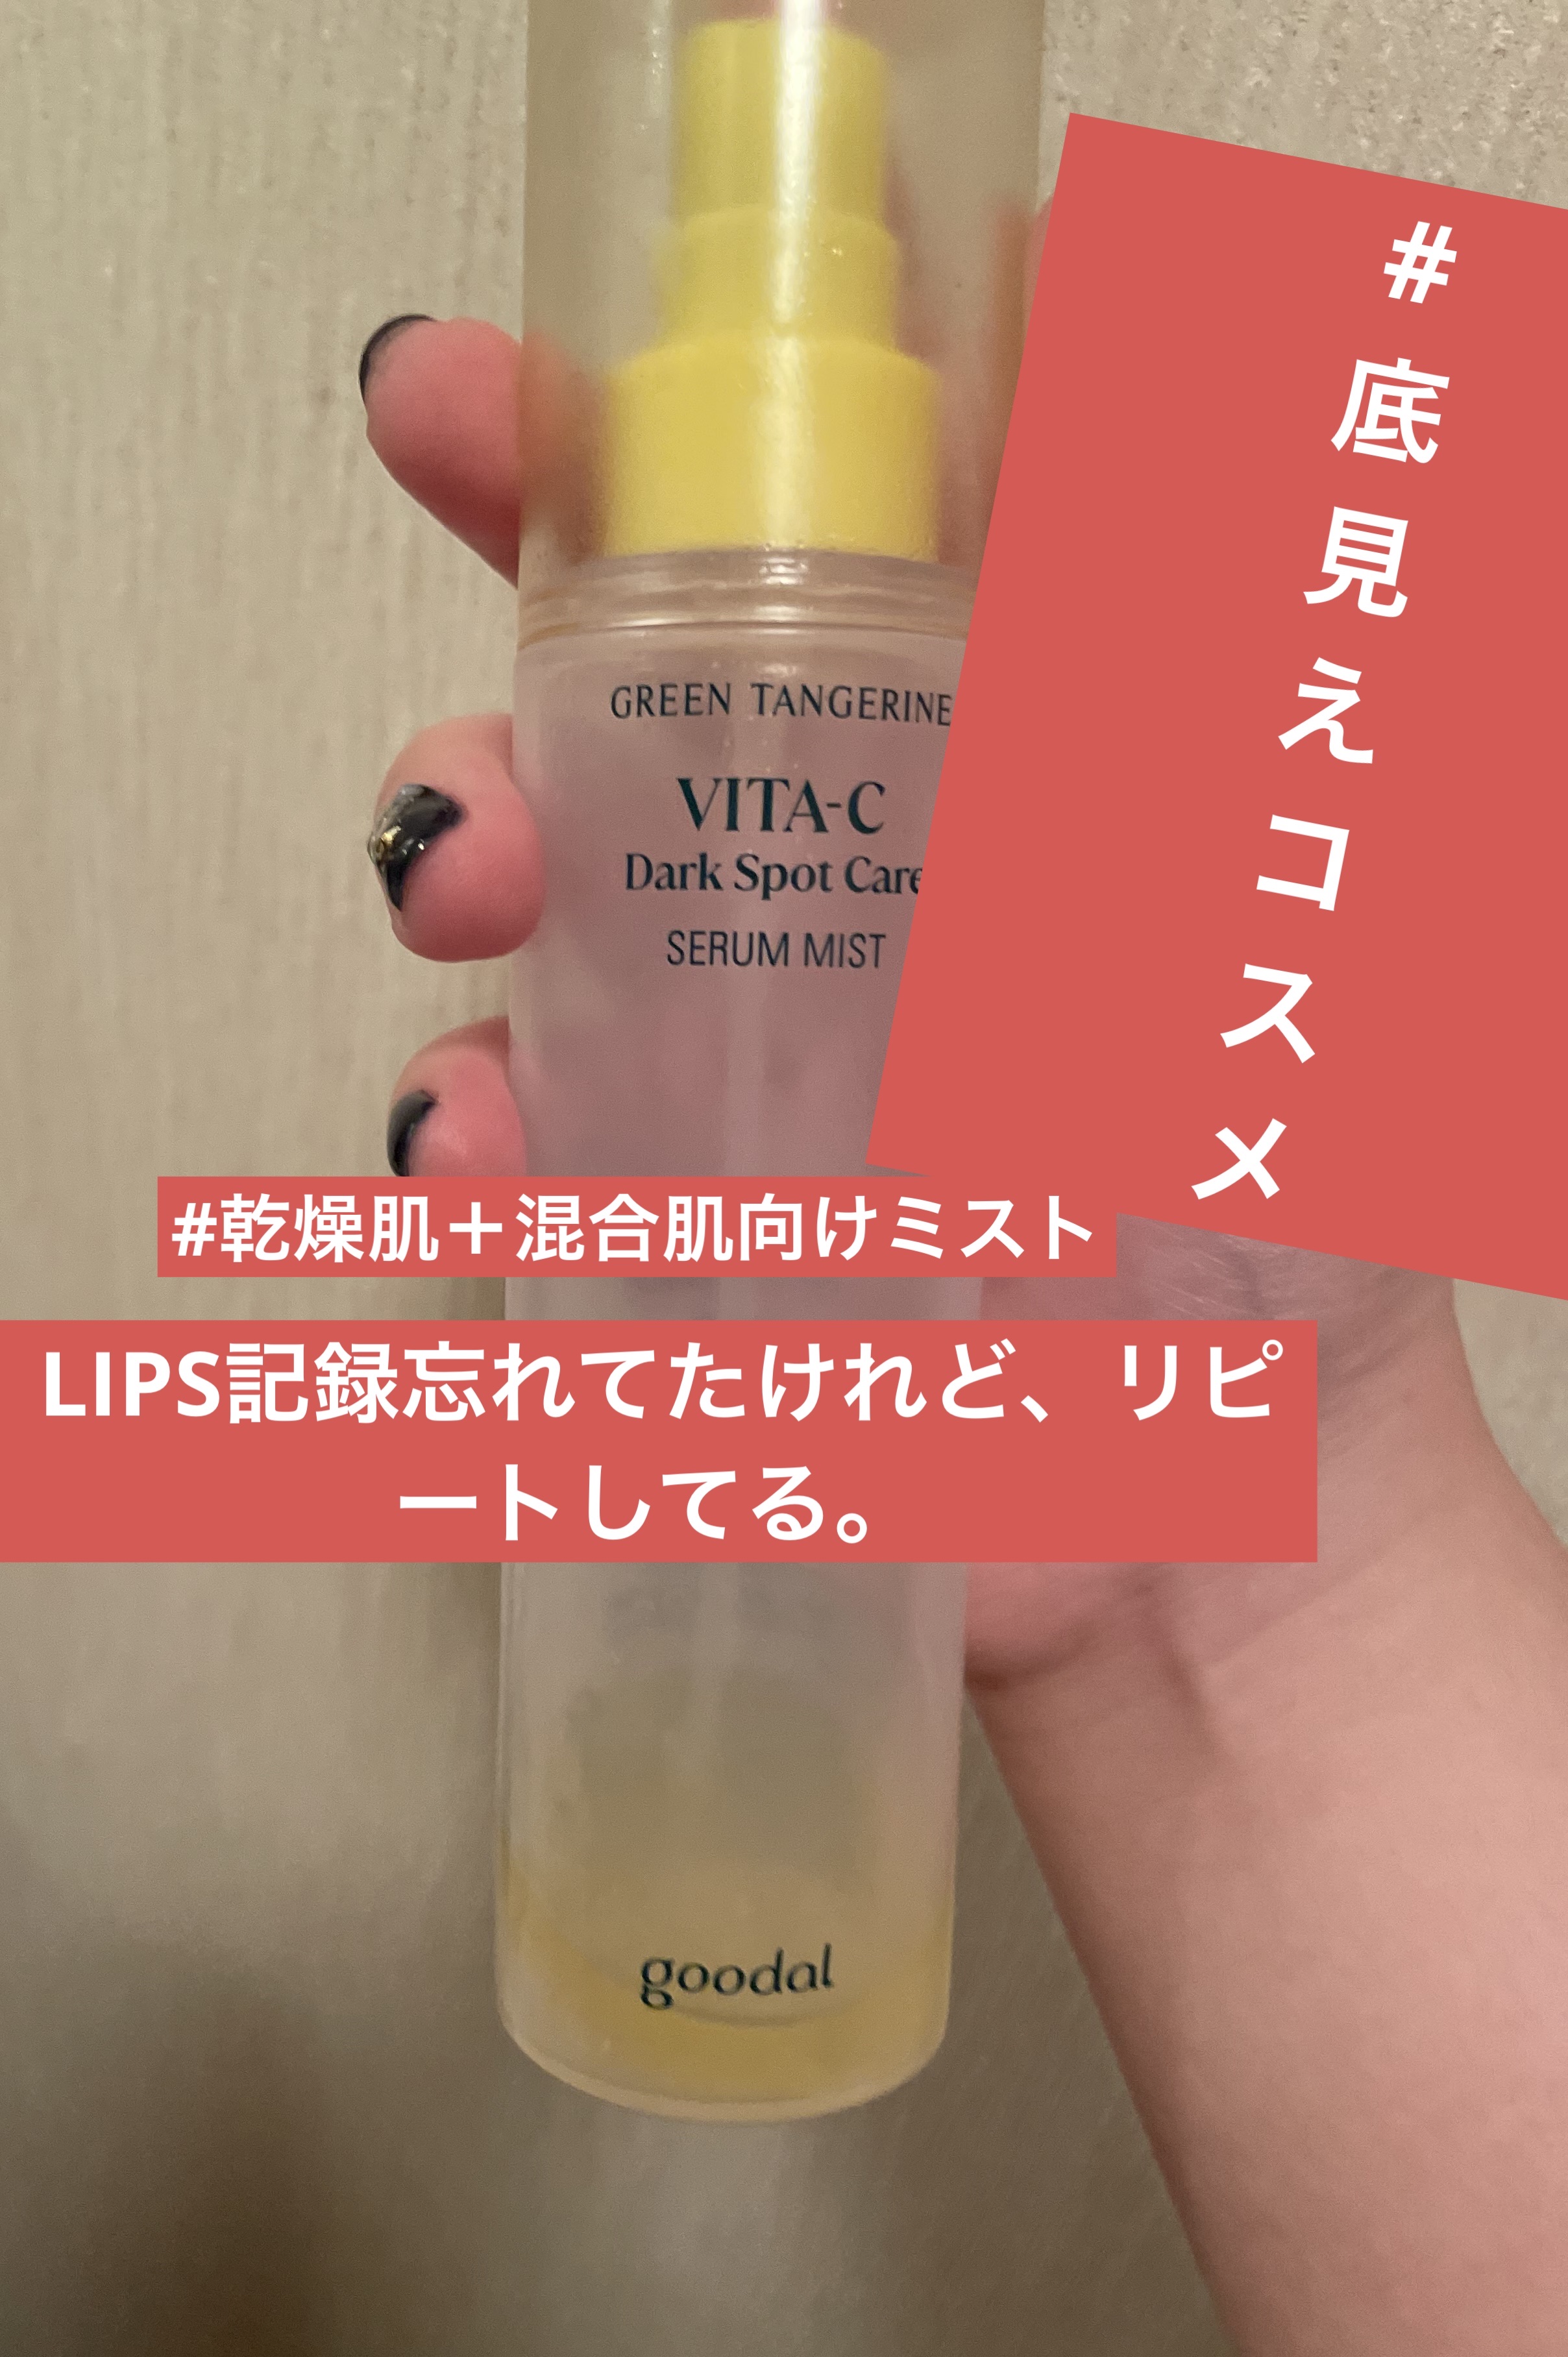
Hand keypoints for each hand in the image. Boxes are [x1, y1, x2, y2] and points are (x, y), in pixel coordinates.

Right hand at [360, 310, 1472, 1688]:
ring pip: (532, 904)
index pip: (772, 544)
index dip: (607, 455)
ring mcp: (744, 1033)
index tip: (474, 411)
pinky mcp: (678, 1196)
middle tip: (475, 793)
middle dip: (500, 706)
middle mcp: (839, 865)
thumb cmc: (1278, 1176)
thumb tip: (1097, 274)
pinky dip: (475, 1126)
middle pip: (604, 718)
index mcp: (968, 753)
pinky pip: (520, 1128)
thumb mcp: (1257, 844)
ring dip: (465, 888)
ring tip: (472, 930)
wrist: (1220, 1489)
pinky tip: (484, 1157)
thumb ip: (1184, 596)